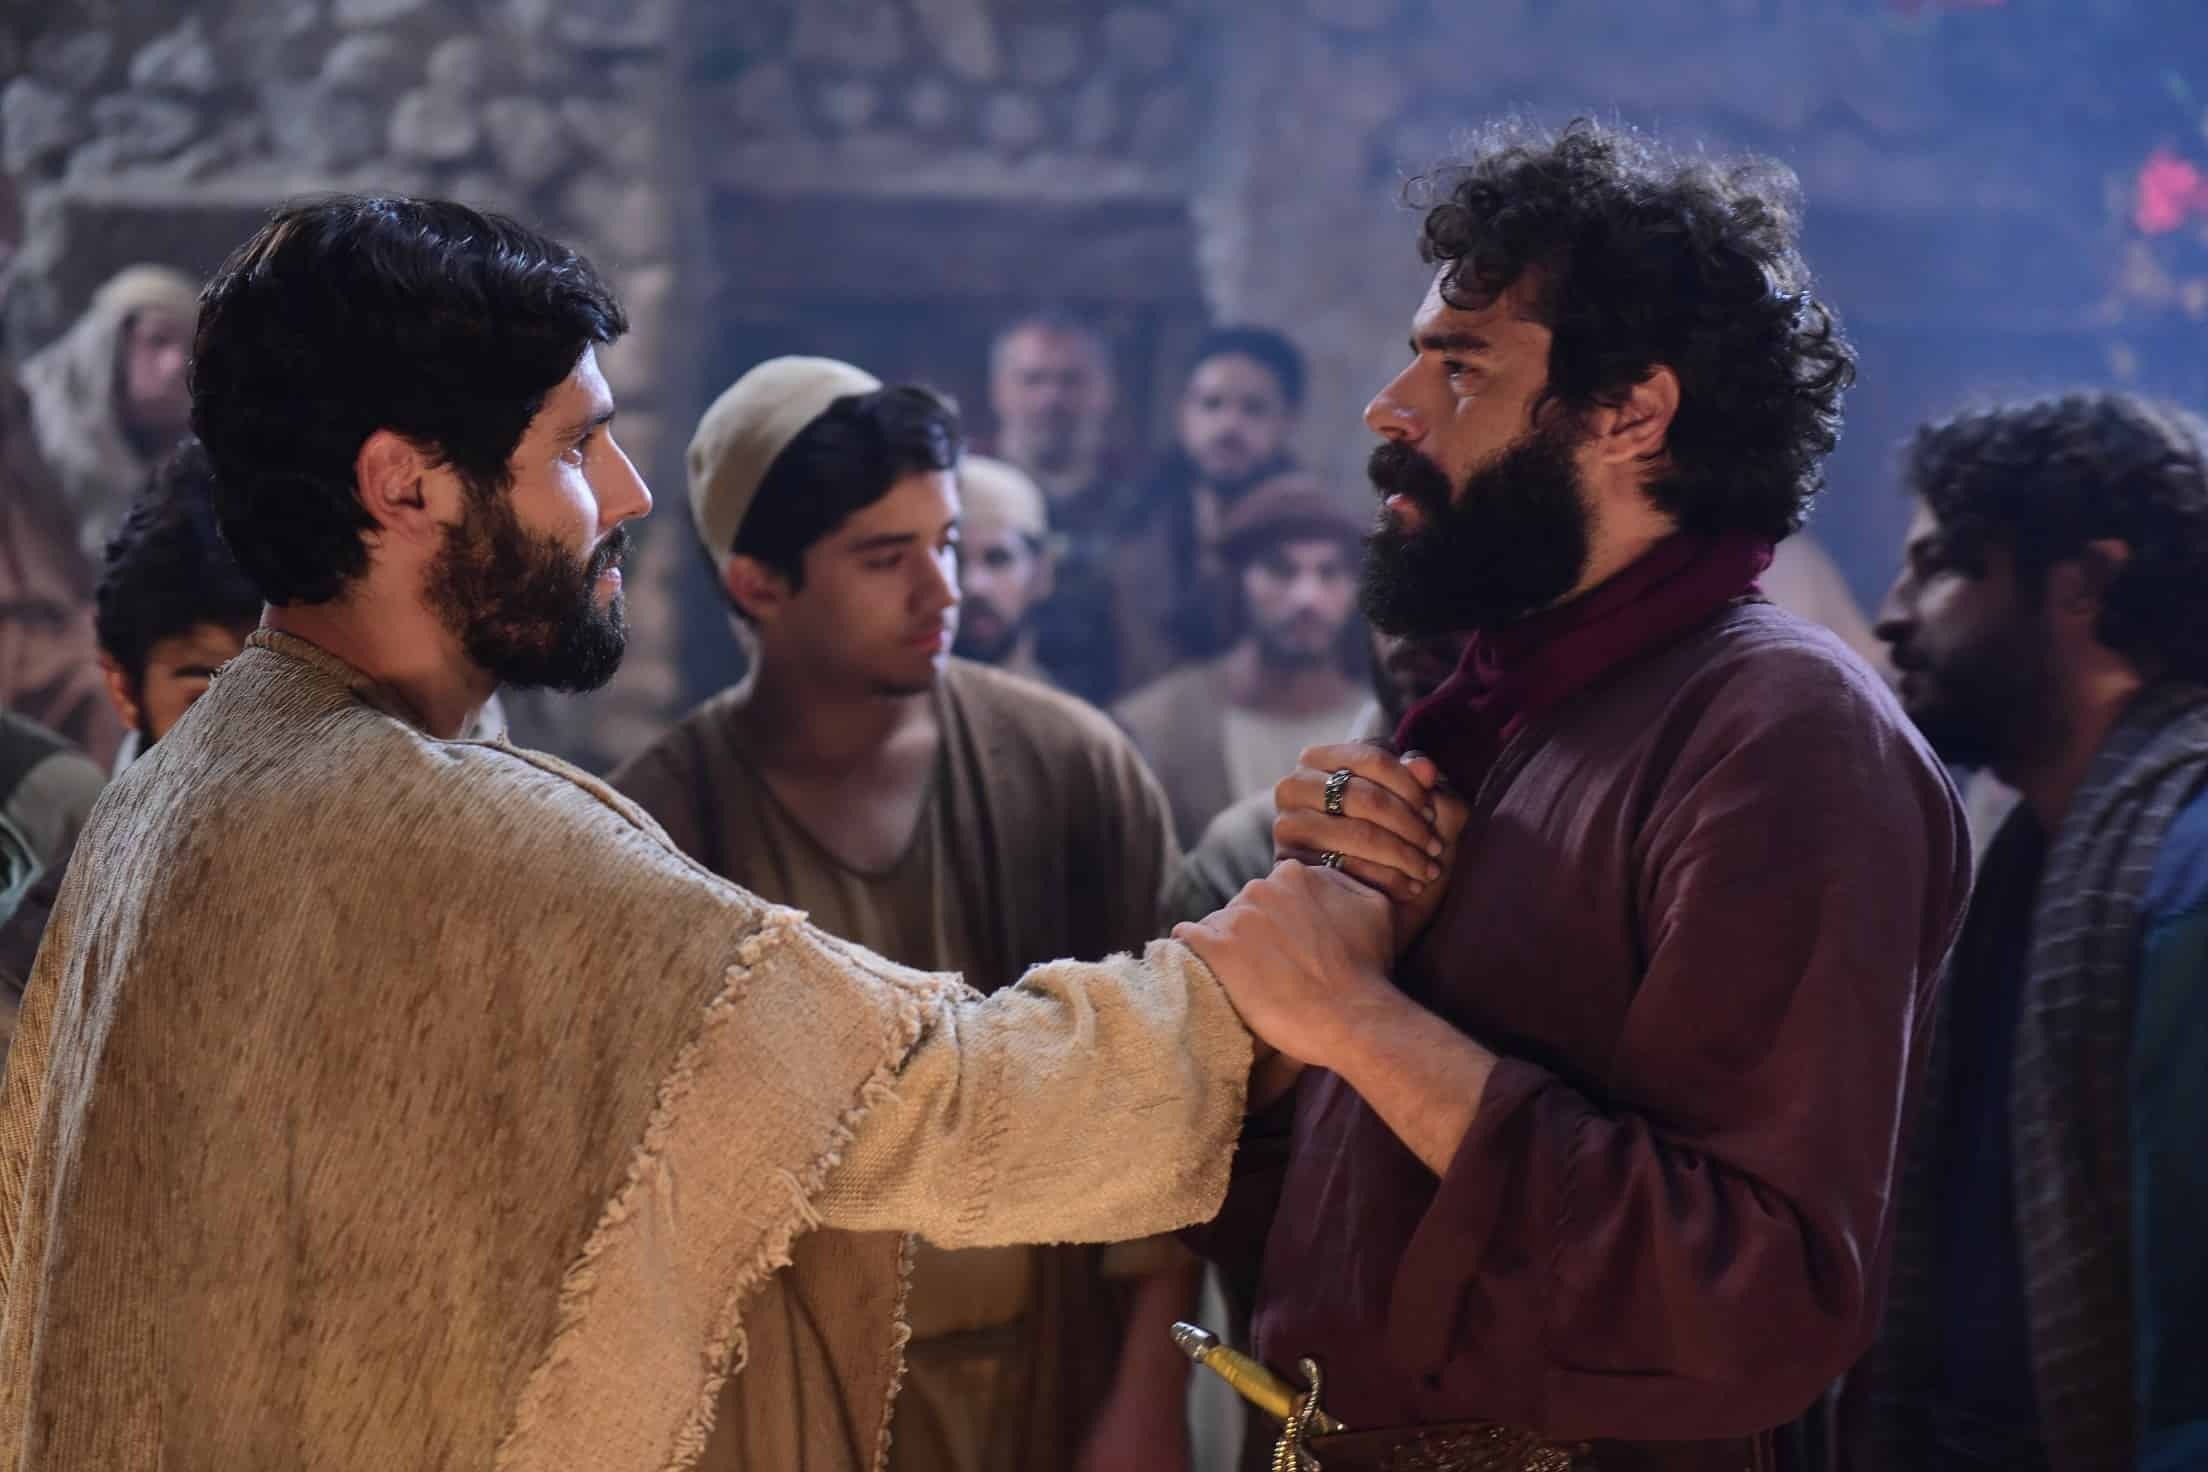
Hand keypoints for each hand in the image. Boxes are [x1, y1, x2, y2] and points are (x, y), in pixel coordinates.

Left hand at [1174, 861, 1394, 1068]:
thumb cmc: (1368, 971)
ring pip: (1218, 925)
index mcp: (1296, 874)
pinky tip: (1209, 972)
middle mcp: (1261, 887)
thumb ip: (1345, 884)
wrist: (1352, 1018)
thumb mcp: (1374, 909)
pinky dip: (1194, 952)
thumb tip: (1328, 879)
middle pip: (1246, 906)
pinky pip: (1188, 940)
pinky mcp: (1213, 949)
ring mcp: (1235, 917)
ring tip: (1249, 981)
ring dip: (1229, 947)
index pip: (1275, 890)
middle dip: (1256, 933)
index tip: (1290, 945)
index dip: (1282, 919)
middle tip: (1273, 968)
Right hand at [1274, 742, 1444, 903]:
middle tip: (1435, 847)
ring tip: (1428, 870)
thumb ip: (1423, 783)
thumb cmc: (1393, 840)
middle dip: (1410, 825)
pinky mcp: (1291, 861)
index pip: (1374, 758)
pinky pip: (1348, 868)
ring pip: (1360, 834)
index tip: (1432, 814)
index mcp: (1323, 758)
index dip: (1411, 787)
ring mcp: (1289, 822)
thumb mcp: (1416, 808)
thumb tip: (1425, 767)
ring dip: (1404, 855)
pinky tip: (1409, 886)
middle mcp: (1296, 784)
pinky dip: (1386, 878)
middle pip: (1366, 798)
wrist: (1365, 899)